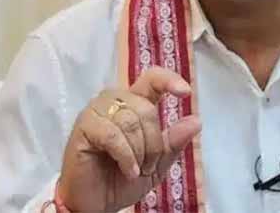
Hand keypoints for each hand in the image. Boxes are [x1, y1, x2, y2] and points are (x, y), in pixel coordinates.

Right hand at [56, 67, 200, 211]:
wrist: (96, 204)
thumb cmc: (122, 180)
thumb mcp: (157, 163)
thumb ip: (173, 142)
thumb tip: (196, 121)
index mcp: (134, 103)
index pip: (152, 79)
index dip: (169, 80)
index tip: (186, 92)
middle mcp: (115, 102)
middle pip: (146, 108)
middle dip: (153, 143)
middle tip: (148, 166)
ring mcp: (96, 112)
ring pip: (130, 121)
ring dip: (139, 152)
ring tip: (135, 171)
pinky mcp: (83, 128)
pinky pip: (113, 135)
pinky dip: (126, 156)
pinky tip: (128, 170)